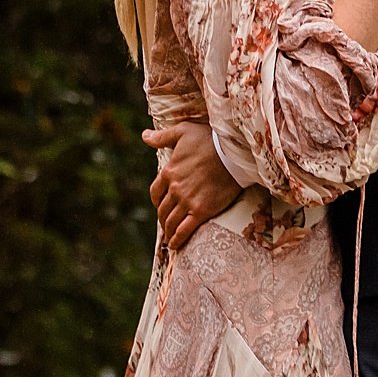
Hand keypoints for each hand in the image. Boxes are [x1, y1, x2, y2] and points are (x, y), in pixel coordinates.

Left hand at [142, 119, 239, 249]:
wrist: (233, 152)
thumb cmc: (209, 138)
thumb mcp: (183, 131)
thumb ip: (162, 137)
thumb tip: (145, 136)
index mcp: (169, 171)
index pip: (155, 192)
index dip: (157, 201)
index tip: (161, 205)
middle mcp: (175, 189)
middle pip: (162, 209)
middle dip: (163, 218)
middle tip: (166, 224)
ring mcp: (187, 201)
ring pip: (171, 221)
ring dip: (168, 231)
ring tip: (170, 237)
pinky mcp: (201, 211)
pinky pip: (184, 230)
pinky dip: (178, 239)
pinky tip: (176, 245)